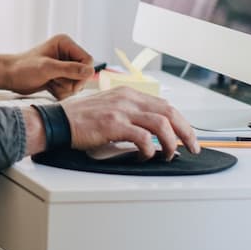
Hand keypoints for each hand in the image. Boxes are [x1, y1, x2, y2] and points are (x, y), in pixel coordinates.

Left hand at [8, 34, 94, 99]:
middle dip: (72, 82)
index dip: (83, 73)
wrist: (9, 76)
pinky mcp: (60, 76)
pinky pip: (70, 89)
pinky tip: (50, 87)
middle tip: (55, 82)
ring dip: (65, 88)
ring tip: (51, 83)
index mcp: (65, 43)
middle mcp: (66, 53)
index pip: (87, 60)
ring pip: (77, 83)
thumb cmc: (24, 68)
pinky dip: (62, 92)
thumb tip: (90, 71)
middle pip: (84, 73)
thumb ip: (70, 69)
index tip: (72, 83)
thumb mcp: (47, 68)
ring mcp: (63, 65)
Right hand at [59, 88, 200, 158]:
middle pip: (170, 112)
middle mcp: (128, 98)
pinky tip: (146, 156)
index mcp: (128, 93)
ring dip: (171, 142)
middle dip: (186, 131)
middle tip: (192, 147)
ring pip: (161, 124)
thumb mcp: (108, 107)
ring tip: (170, 154)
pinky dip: (150, 150)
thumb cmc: (79, 119)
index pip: (165, 105)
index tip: (187, 135)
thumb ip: (129, 113)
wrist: (57, 121)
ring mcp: (121, 110)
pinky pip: (143, 137)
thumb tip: (150, 132)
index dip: (181, 121)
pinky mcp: (113, 124)